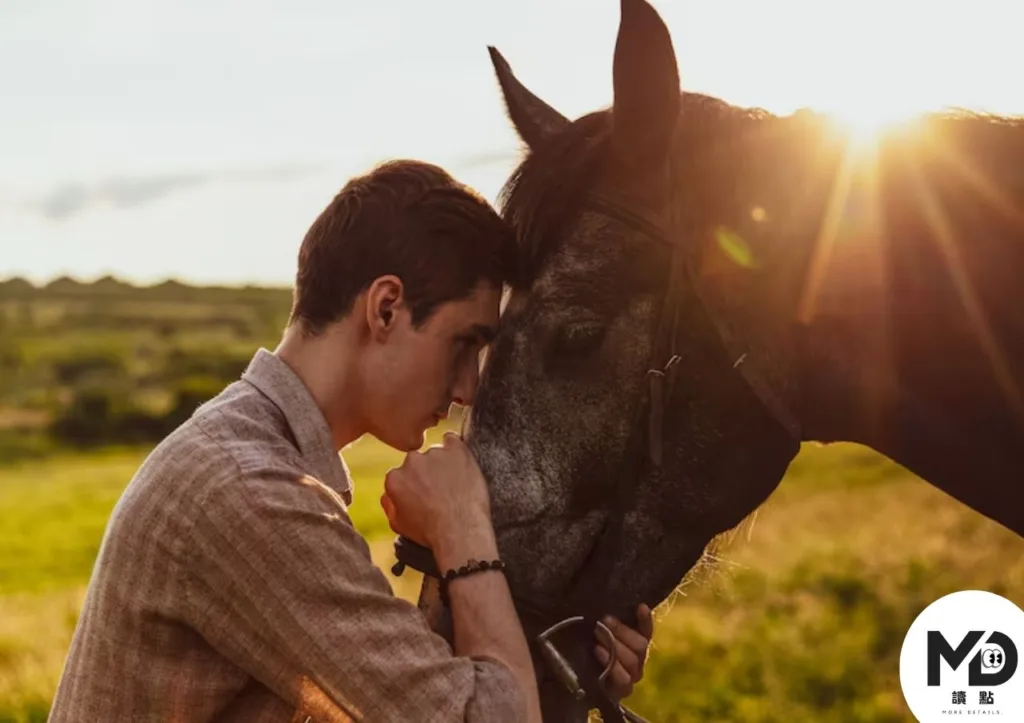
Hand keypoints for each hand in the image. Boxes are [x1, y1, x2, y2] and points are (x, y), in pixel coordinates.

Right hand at [381, 432, 491, 549]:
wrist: (459, 531)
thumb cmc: (430, 533)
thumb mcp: (399, 525)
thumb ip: (389, 505)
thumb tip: (387, 494)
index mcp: (395, 479)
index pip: (402, 474)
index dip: (415, 484)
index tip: (426, 493)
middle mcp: (411, 462)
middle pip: (418, 461)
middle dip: (427, 472)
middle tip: (442, 489)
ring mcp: (434, 454)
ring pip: (437, 452)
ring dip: (444, 463)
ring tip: (456, 484)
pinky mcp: (455, 450)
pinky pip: (452, 440)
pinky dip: (456, 449)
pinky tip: (461, 463)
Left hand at [594, 604, 653, 700]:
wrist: (577, 678)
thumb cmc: (587, 647)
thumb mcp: (596, 631)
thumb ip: (607, 621)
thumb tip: (607, 607)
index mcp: (636, 642)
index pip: (646, 630)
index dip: (645, 619)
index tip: (640, 607)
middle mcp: (638, 659)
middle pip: (640, 645)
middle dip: (621, 631)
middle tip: (604, 620)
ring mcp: (633, 676)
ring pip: (633, 661)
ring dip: (614, 646)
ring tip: (597, 635)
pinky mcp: (624, 691)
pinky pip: (624, 680)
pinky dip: (613, 665)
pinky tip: (599, 651)